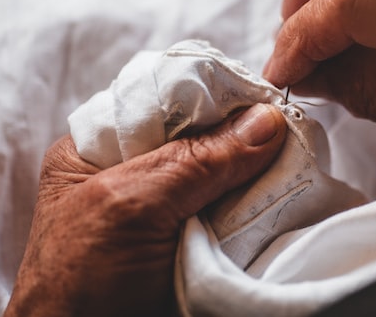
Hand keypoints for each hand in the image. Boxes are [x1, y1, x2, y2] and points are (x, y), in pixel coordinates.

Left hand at [4, 103, 286, 316]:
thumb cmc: (80, 280)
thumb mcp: (131, 206)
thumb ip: (196, 161)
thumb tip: (266, 120)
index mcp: (100, 147)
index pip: (165, 100)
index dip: (214, 95)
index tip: (263, 97)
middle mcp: (135, 171)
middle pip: (201, 137)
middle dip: (242, 136)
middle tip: (288, 132)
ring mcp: (166, 207)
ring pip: (223, 174)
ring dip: (256, 174)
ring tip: (295, 161)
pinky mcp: (192, 239)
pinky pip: (232, 212)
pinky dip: (257, 208)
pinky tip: (282, 196)